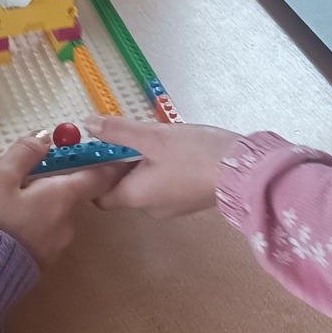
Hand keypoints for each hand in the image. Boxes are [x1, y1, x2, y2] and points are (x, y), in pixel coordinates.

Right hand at [0, 131, 129, 266]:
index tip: (101, 149)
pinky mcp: (30, 258)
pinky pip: (18, 225)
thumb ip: (25, 153)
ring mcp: (48, 243)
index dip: (101, 161)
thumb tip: (46, 137)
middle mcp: (62, 222)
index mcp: (62, 198)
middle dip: (19, 173)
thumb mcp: (1, 178)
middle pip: (50, 188)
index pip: (96, 176)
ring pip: (27, 205)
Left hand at [86, 115, 246, 218]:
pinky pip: (167, 185)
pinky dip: (164, 169)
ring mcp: (173, 207)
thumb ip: (119, 131)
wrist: (243, 172)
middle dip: (122, 165)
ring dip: (144, 164)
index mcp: (135, 196)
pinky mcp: (190, 200)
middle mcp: (150, 208)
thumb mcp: (152, 136)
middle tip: (129, 138)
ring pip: (146, 186)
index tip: (100, 151)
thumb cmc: (193, 155)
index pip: (101, 197)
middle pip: (123, 189)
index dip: (96, 175)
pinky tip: (176, 149)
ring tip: (155, 139)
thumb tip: (88, 124)